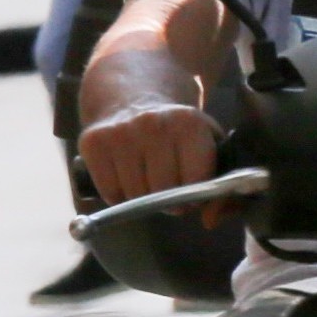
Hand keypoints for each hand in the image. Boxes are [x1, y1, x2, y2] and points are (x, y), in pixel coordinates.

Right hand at [79, 98, 221, 216]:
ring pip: (134, 198)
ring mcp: (120, 133)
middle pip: (163, 195)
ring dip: (142, 197)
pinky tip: (125, 173)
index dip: (194, 194)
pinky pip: (110, 194)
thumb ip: (223, 190)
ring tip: (145, 175)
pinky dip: (118, 194)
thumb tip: (210, 221)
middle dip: (167, 199)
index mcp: (189, 124)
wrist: (132, 94)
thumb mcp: (208, 147)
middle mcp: (153, 124)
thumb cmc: (177, 132)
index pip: (195, 184)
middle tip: (166, 183)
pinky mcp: (93, 142)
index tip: (190, 186)